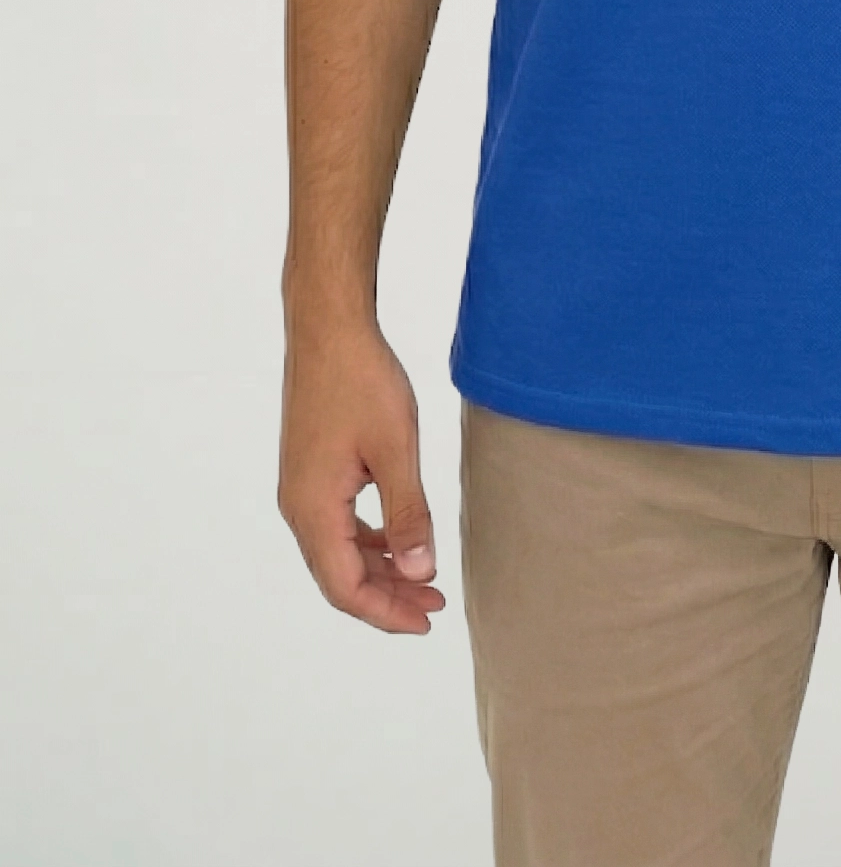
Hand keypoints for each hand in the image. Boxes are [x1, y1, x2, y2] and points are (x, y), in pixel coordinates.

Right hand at [279, 317, 445, 634]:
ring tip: (424, 578)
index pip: (345, 587)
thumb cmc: (361, 381)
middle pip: (339, 576)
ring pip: (339, 551)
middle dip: (387, 596)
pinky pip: (338, 523)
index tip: (427, 620)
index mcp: (313, 509)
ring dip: (380, 569)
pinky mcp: (311, 470)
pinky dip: (369, 540)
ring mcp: (301, 488)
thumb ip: (408, 514)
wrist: (328, 327)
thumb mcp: (396, 449)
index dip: (385, 613)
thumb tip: (419, 573)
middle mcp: (298, 507)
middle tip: (435, 605)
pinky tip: (399, 539)